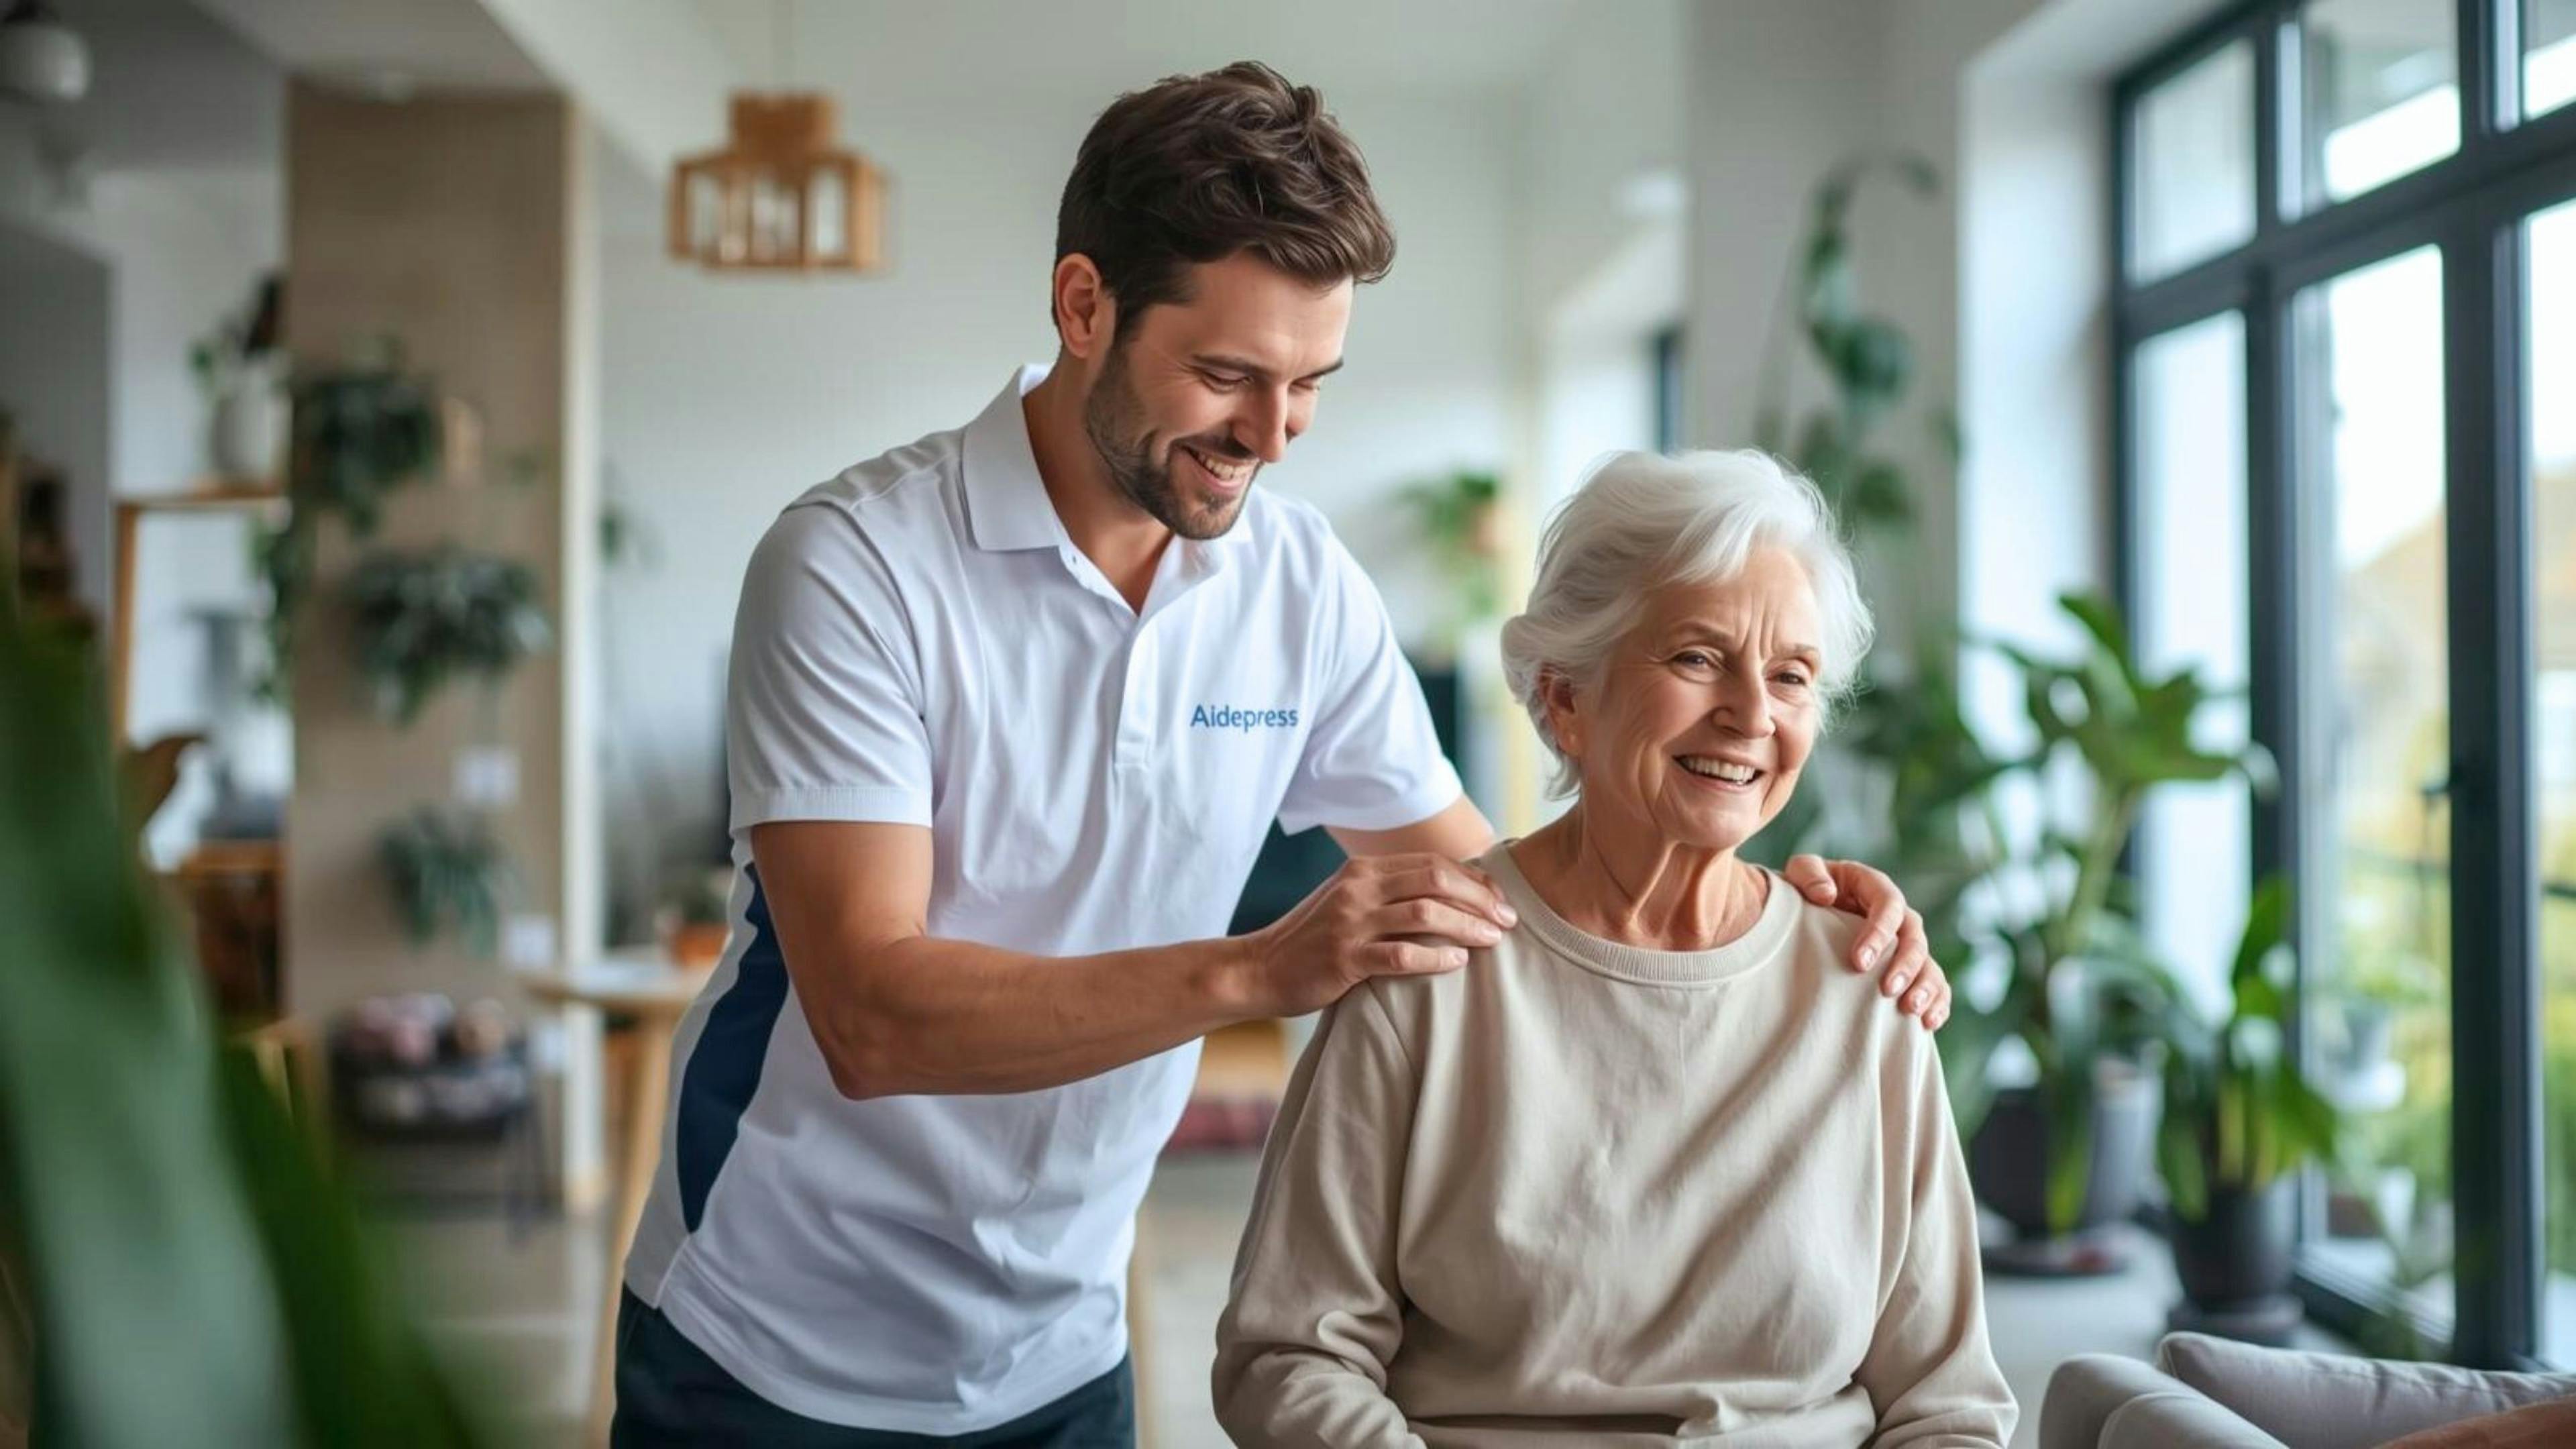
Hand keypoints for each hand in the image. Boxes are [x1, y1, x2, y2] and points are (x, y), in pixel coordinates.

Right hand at [1239, 853, 1518, 1017]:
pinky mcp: (1345, 959)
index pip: (1433, 863)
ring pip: (1426, 914)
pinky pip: (1402, 954)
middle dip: (1480, 899)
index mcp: (1363, 869)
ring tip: (1494, 940)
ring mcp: (1350, 923)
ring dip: (1468, 926)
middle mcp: (1358, 888)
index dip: (1475, 880)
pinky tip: (1458, 962)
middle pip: (1436, 880)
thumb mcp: (1347, 900)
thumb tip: (1448, 893)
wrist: (1260, 968)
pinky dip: (1437, 956)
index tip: (1500, 899)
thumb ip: (1388, 891)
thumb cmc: (1313, 939)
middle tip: (1508, 921)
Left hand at [1783, 855, 1949, 1029]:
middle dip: (1904, 965)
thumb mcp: (1801, 872)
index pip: (1888, 905)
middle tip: (1888, 991)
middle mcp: (1897, 914)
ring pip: (1928, 963)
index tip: (1859, 962)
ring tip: (1912, 1010)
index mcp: (1874, 887)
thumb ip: (1808, 874)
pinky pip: (1935, 984)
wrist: (1806, 913)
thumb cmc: (1803, 890)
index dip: (1879, 933)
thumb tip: (1825, 894)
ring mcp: (1905, 942)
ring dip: (1925, 987)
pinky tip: (1929, 1023)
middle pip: (1914, 937)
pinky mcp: (1909, 967)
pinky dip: (1938, 1002)